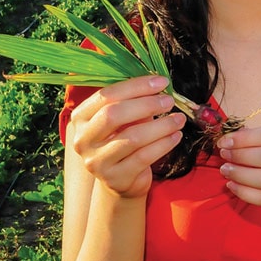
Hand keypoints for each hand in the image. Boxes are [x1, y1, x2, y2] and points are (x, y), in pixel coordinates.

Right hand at [67, 75, 185, 198]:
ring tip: (179, 119)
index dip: (135, 86)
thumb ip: (134, 101)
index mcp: (80, 118)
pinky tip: (176, 136)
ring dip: (161, 125)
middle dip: (146, 104)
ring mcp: (96, 162)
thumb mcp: (124, 119)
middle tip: (169, 101)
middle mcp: (82, 140)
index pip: (106, 96)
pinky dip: (164, 144)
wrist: (121, 179)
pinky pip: (144, 157)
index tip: (161, 82)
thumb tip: (158, 84)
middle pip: (113, 115)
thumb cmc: (123, 139)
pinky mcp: (115, 178)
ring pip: (132, 138)